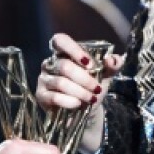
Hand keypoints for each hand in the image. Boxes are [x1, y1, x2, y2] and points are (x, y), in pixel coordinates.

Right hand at [37, 33, 125, 153]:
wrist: (85, 112)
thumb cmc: (92, 88)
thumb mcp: (105, 76)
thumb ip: (112, 65)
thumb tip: (111, 59)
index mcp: (64, 53)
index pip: (60, 40)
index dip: (73, 49)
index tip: (89, 63)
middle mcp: (50, 63)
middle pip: (64, 66)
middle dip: (84, 79)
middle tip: (97, 89)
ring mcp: (44, 79)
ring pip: (61, 82)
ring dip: (80, 92)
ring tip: (91, 99)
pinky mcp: (41, 95)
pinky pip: (54, 97)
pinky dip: (69, 101)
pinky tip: (78, 104)